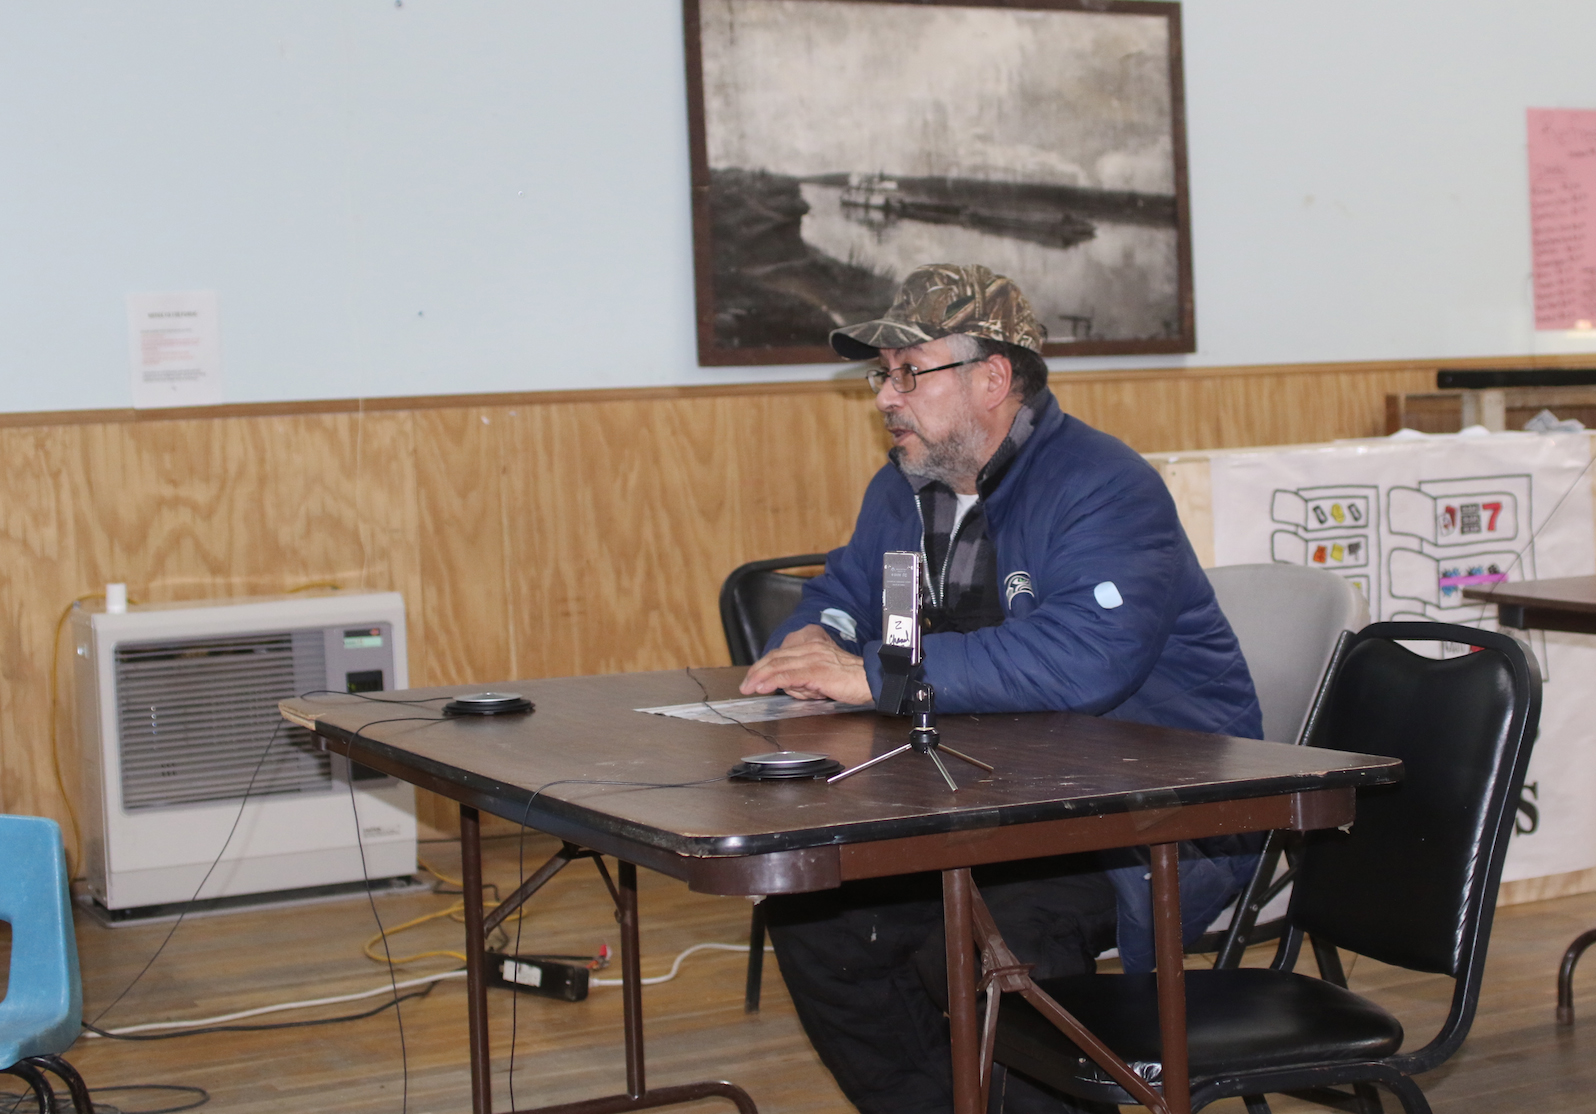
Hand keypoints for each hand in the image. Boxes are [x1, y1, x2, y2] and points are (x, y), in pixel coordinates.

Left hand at [740, 624, 872, 704]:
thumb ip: (802, 678)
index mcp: (811, 646)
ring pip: (778, 665)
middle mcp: (810, 648)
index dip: (763, 665)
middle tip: (745, 685)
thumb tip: (785, 686)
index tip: (752, 677)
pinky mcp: (816, 671)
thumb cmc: (849, 680)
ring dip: (760, 677)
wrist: (870, 680)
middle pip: (775, 658)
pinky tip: (763, 688)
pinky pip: (789, 675)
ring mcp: (812, 658)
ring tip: (749, 687)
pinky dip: (773, 681)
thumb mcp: (821, 676)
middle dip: (756, 672)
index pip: (780, 654)